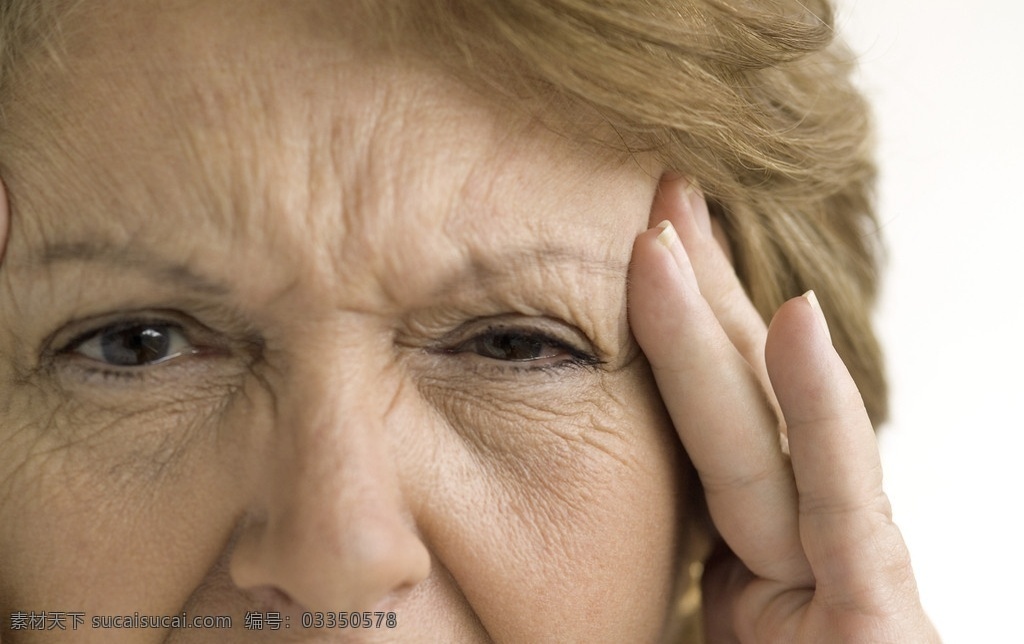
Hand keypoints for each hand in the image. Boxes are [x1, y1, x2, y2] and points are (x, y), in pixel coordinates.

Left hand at [628, 177, 938, 642]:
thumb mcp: (687, 632)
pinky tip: (796, 321)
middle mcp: (791, 555)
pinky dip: (824, 411)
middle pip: (730, 405)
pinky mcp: (882, 614)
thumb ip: (643, 594)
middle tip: (652, 198)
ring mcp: (839, 578)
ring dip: (726, 319)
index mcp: (745, 566)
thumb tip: (514, 584)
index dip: (667, 338)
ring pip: (770, 430)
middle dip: (691, 297)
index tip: (632, 256)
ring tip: (673, 222)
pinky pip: (846, 501)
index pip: (699, 427)